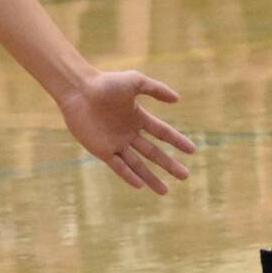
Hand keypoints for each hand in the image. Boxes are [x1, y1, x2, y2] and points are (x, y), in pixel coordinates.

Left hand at [56, 70, 194, 192]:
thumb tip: (177, 99)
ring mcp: (116, 143)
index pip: (162, 133)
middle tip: (185, 176)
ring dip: (151, 178)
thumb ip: (156, 89)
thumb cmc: (106, 83)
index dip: (177, 141)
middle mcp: (128, 133)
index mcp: (137, 117)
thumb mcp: (135, 81)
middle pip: (154, 153)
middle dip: (170, 165)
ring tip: (165, 191)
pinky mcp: (102, 150)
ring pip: (138, 165)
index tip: (192, 150)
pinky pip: (119, 167)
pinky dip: (129, 176)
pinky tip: (141, 186)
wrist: (79, 91)